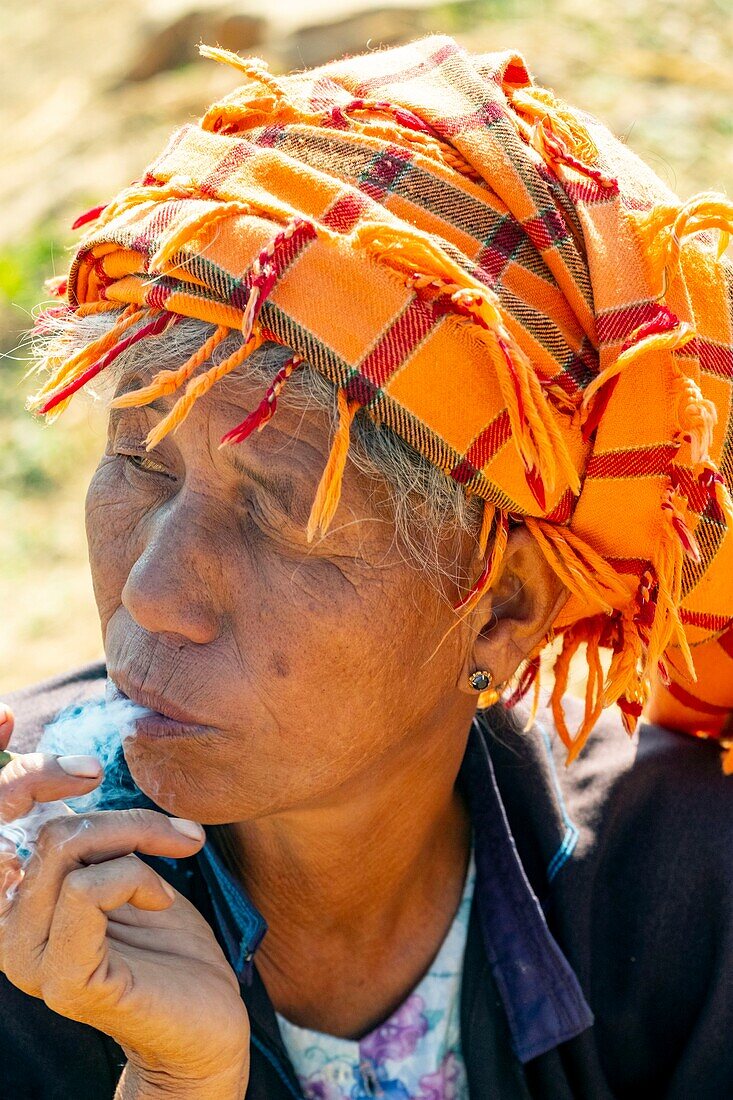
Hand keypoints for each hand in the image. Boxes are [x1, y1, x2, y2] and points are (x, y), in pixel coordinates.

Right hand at [0, 704, 249, 1097]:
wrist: (206, 1022)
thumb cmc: (167, 939)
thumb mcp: (122, 865)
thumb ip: (86, 832)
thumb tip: (74, 768)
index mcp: (12, 900)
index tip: (10, 717)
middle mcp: (5, 929)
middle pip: (8, 821)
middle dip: (46, 777)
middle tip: (96, 771)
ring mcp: (29, 958)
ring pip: (63, 843)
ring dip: (133, 829)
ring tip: (178, 845)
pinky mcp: (66, 977)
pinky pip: (88, 888)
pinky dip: (137, 874)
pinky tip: (163, 899)